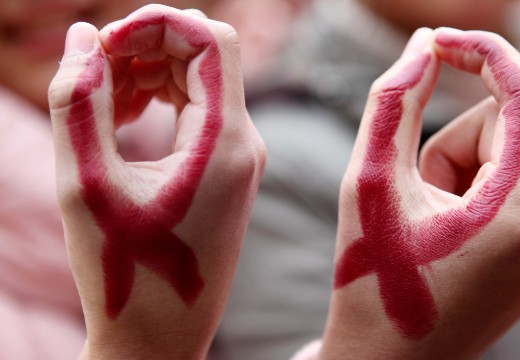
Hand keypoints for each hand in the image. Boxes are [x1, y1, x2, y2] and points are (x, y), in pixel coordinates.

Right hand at [48, 5, 264, 358]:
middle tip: (93, 74)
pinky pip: (197, 111)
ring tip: (100, 103)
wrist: (161, 337)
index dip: (156, 23)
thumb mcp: (85, 185)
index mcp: (226, 143)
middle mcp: (245, 144)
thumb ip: (78, 103)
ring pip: (200, 80)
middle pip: (205, 54)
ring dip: (148, 73)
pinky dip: (158, 100)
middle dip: (146, 47)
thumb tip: (86, 38)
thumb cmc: (124, 274)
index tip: (105, 44)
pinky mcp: (227, 170)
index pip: (211, 40)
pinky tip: (121, 119)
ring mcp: (240, 158)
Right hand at [318, 27, 519, 358]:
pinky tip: (447, 235)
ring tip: (426, 224)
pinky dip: (475, 191)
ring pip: (508, 156)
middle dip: (451, 144)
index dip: (486, 54)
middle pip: (508, 129)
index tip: (440, 41)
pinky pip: (515, 184)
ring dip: (458, 171)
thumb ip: (394, 102)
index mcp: (518, 216)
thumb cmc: (372, 279)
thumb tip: (424, 44)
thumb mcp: (370, 184)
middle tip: (412, 197)